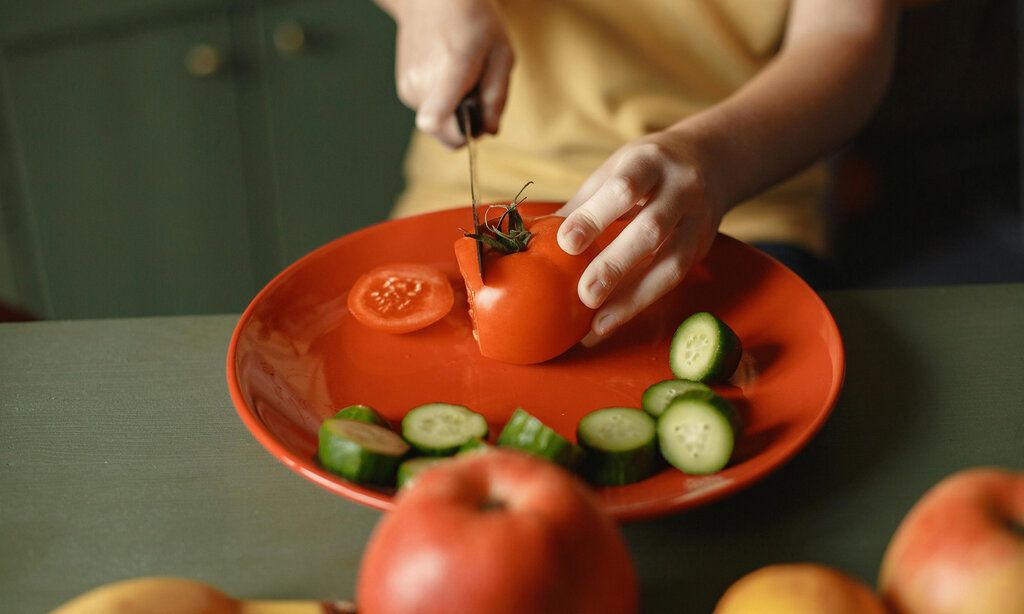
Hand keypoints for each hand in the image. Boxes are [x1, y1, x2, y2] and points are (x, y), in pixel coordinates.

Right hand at [382, 0, 513, 147]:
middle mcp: (422, 83)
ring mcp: (408, 87)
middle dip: (465, 126)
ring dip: (454, 113)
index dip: (458, 135)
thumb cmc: (473, 22)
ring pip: (437, 126)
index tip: (474, 123)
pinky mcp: (403, 90)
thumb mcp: (501, 54)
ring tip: (462, 79)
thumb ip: (497, 96)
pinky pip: (429, 113)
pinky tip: (447, 77)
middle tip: (477, 96)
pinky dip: (442, 104)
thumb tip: (489, 130)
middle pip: (444, 135)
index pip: (434, 120)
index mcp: (450, 71)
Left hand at [555, 130, 724, 344]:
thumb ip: (584, 203)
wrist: (710, 160)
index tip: (566, 242)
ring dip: (633, 297)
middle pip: (651, 229)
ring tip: (597, 324)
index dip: (596, 216)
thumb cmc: (645, 168)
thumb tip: (536, 237)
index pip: (625, 188)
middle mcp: (681, 189)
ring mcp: (697, 220)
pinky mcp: (701, 247)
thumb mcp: (615, 170)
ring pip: (670, 263)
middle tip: (585, 294)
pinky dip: (639, 303)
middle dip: (616, 264)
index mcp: (650, 162)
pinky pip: (673, 279)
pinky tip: (610, 323)